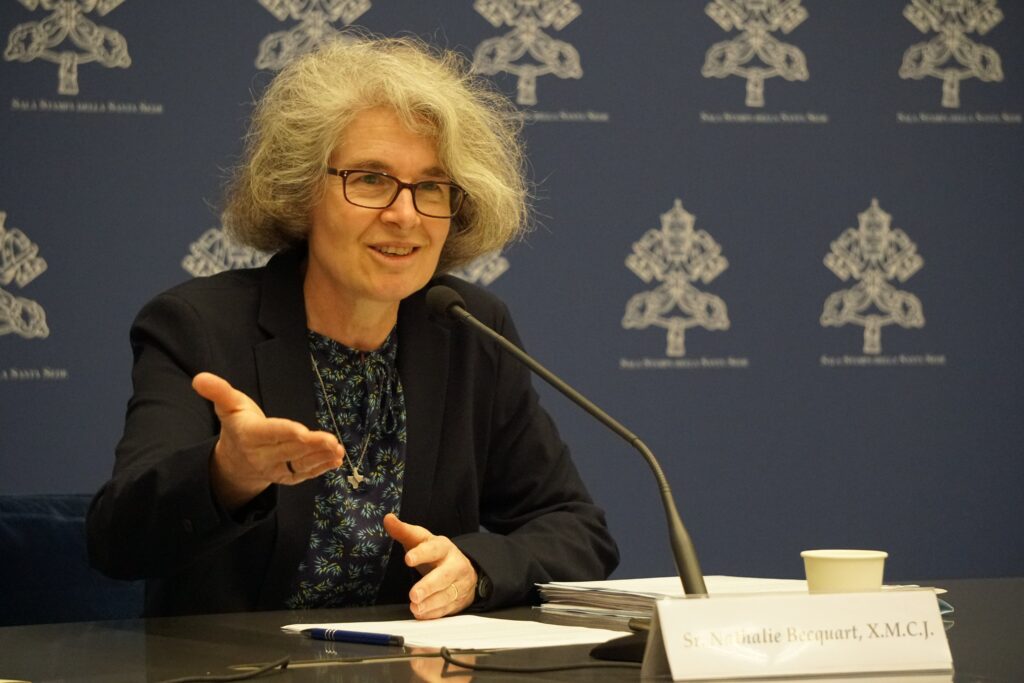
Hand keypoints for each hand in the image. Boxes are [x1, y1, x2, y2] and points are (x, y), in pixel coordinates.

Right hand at [192, 372, 344, 509]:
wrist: (236, 461)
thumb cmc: (238, 425)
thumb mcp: (228, 406)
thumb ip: (218, 391)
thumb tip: (199, 377)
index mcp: (249, 434)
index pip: (269, 433)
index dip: (286, 432)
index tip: (303, 432)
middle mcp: (261, 455)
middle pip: (289, 449)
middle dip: (311, 446)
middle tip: (332, 441)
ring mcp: (274, 469)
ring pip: (299, 464)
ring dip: (320, 458)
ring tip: (338, 450)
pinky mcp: (286, 477)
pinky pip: (304, 474)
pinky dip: (321, 468)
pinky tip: (336, 460)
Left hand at [383, 513, 477, 619]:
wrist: (464, 568)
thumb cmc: (435, 553)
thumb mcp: (421, 540)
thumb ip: (404, 531)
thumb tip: (388, 518)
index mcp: (443, 547)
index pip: (434, 549)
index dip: (421, 553)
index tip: (408, 559)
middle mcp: (455, 564)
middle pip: (444, 575)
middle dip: (429, 586)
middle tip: (413, 595)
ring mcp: (459, 584)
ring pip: (447, 594)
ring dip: (431, 603)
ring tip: (415, 608)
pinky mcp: (459, 600)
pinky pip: (448, 608)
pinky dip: (434, 613)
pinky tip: (422, 614)